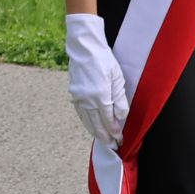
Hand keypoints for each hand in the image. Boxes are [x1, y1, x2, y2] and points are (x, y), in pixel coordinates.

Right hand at [64, 13, 129, 151]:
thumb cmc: (103, 60)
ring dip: (94, 131)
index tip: (119, 139)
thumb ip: (120, 100)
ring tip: (101, 139)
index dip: (114, 131)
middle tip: (111, 145)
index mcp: (100, 96)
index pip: (108, 120)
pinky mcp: (73, 93)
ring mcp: (78, 97)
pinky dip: (86, 121)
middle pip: (96, 124)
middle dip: (105, 136)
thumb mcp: (117, 79)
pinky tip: (90, 125)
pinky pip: (80, 112)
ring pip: (87, 120)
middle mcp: (87, 99)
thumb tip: (121, 117)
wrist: (84, 48)